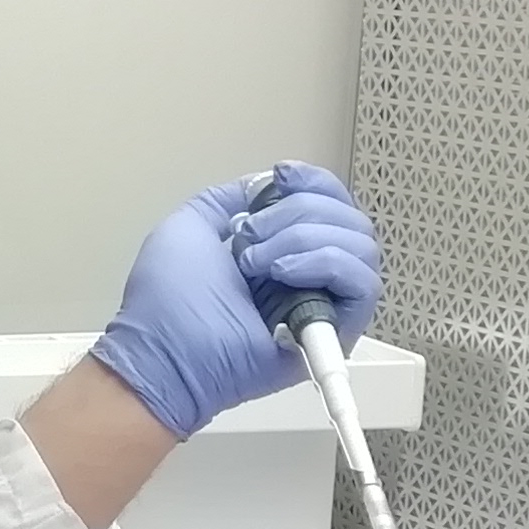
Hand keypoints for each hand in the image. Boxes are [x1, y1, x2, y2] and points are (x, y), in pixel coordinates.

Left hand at [88, 163, 382, 439]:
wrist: (165, 351)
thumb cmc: (167, 299)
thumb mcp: (190, 225)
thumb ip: (230, 198)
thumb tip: (268, 184)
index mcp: (282, 246)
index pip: (329, 200)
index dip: (313, 181)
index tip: (281, 176)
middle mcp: (310, 271)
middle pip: (347, 217)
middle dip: (297, 211)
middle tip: (247, 238)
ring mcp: (326, 300)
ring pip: (360, 245)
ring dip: (304, 239)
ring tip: (256, 263)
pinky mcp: (337, 330)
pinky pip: (364, 283)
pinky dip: (326, 264)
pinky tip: (283, 274)